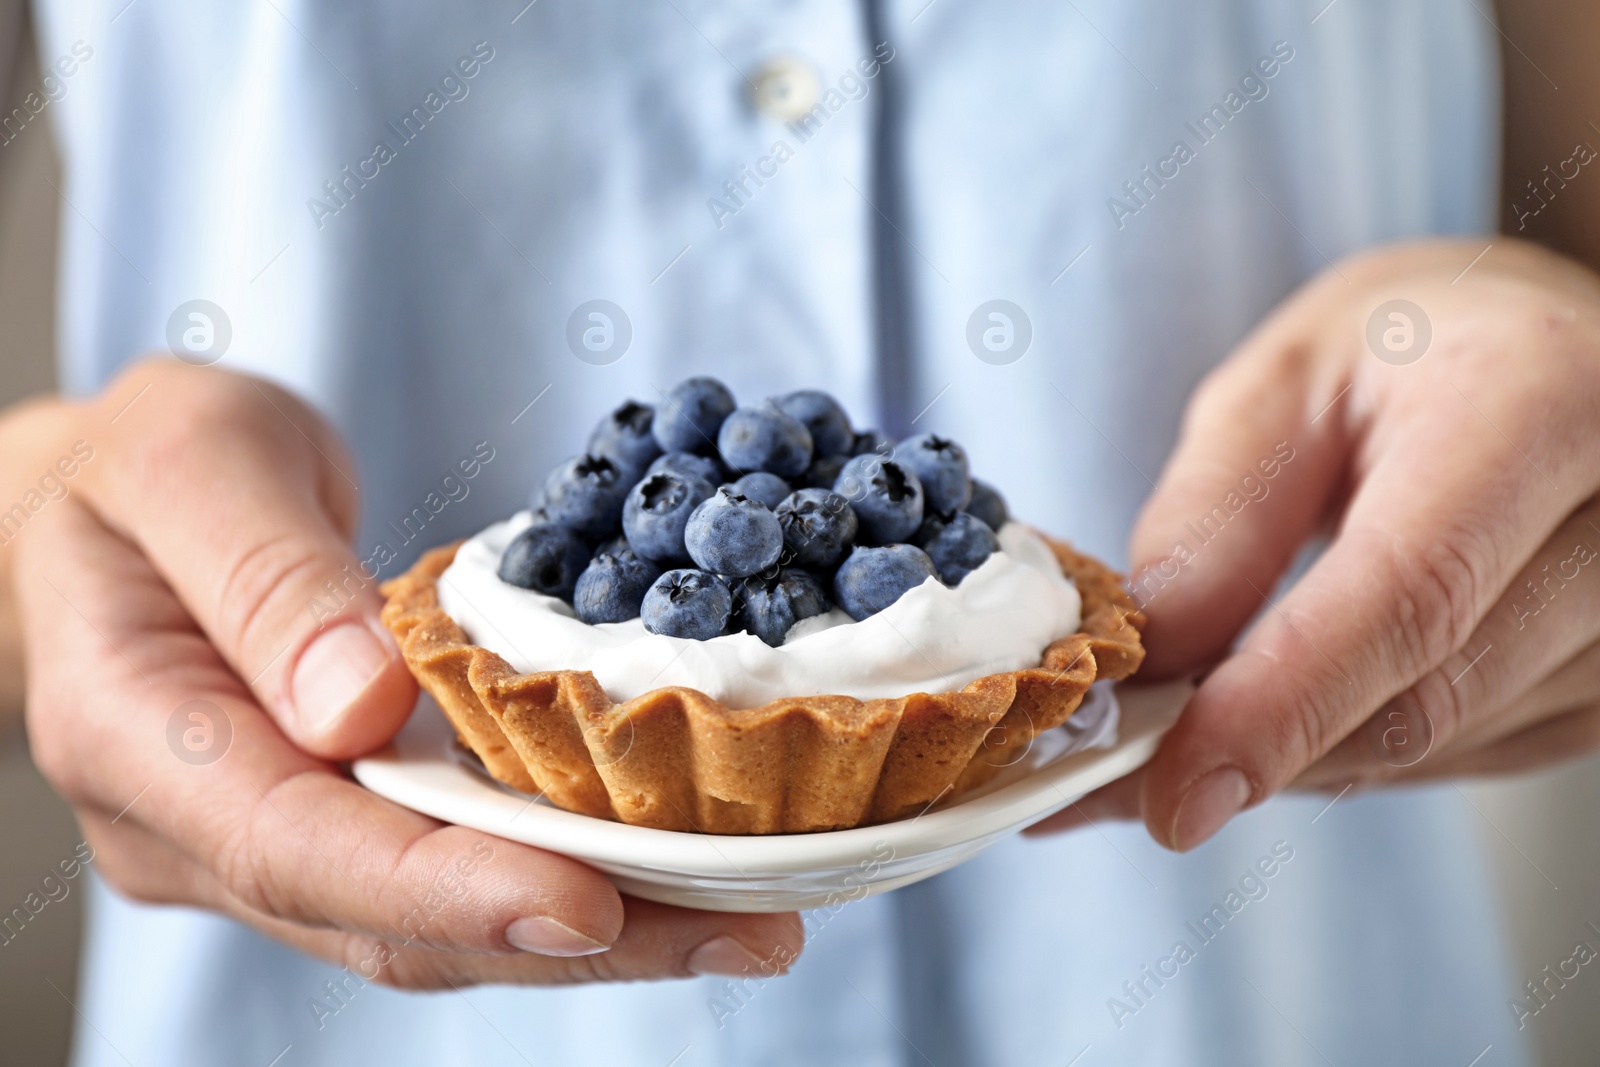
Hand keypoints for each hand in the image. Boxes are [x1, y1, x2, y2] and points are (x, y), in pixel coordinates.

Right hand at [9, 359, 800, 985]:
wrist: (110, 508)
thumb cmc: (139, 468)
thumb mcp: (186, 461)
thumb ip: (264, 579)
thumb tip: (365, 710)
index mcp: (139, 737)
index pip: (300, 848)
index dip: (450, 889)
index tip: (591, 902)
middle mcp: (201, 829)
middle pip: (393, 919)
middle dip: (574, 937)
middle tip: (742, 934)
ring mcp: (271, 840)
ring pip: (436, 922)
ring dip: (598, 931)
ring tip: (745, 923)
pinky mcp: (339, 821)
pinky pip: (452, 867)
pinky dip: (563, 874)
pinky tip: (674, 874)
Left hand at [1032, 239, 1599, 849]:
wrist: (1543, 357)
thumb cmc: (1409, 351)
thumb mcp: (1283, 384)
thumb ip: (1218, 514)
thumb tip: (1155, 662)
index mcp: (1544, 396)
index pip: (1415, 590)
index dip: (1283, 703)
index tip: (1170, 790)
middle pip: (1428, 694)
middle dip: (1255, 746)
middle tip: (1116, 769)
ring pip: (1438, 744)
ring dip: (1295, 753)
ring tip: (1190, 715)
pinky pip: (1464, 756)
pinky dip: (1349, 747)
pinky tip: (1294, 705)